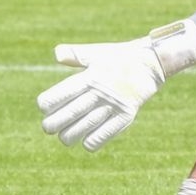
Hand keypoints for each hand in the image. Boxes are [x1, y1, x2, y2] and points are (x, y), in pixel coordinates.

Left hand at [37, 37, 167, 151]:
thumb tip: (57, 54)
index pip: (60, 95)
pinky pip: (102, 136)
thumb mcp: (97, 52)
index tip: (45, 107)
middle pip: (69, 114)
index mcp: (89, 77)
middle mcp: (100, 92)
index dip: (48, 104)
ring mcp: (113, 106)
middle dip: (52, 124)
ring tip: (64, 137)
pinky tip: (85, 140)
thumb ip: (75, 54)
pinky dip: (90, 142)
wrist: (151, 62)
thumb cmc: (118, 57)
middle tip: (48, 128)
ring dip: (68, 136)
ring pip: (83, 128)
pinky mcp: (126, 117)